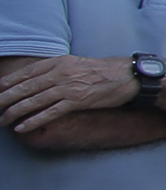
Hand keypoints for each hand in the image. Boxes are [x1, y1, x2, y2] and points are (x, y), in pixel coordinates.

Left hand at [0, 53, 144, 134]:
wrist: (130, 76)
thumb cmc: (104, 71)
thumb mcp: (76, 64)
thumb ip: (56, 70)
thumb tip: (36, 81)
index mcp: (58, 62)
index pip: (25, 73)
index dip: (7, 83)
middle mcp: (60, 73)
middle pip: (24, 87)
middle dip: (4, 99)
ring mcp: (68, 87)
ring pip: (33, 101)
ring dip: (14, 112)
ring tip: (2, 120)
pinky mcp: (77, 101)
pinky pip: (50, 113)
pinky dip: (33, 121)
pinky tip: (21, 127)